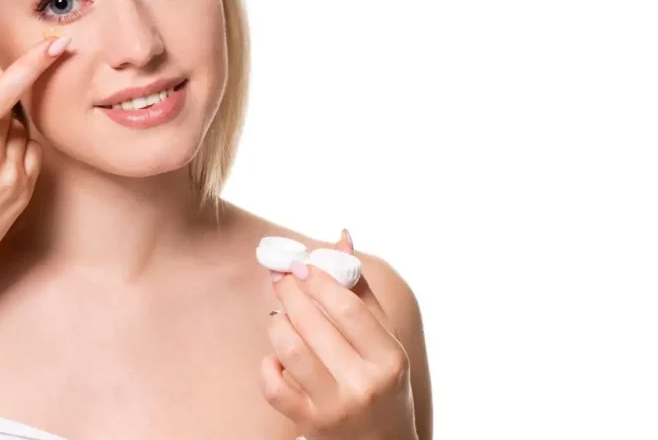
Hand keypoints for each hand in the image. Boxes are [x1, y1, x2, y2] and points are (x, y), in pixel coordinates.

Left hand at [260, 232, 417, 439]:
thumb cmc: (382, 381)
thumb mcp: (384, 339)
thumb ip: (361, 289)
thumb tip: (341, 237)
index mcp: (388, 358)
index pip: (347, 308)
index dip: (318, 280)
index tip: (300, 263)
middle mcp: (363, 384)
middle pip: (314, 324)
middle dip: (290, 292)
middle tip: (279, 275)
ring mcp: (335, 407)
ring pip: (290, 349)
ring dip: (278, 323)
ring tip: (280, 315)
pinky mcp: (310, 424)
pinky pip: (274, 387)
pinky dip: (268, 365)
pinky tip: (276, 357)